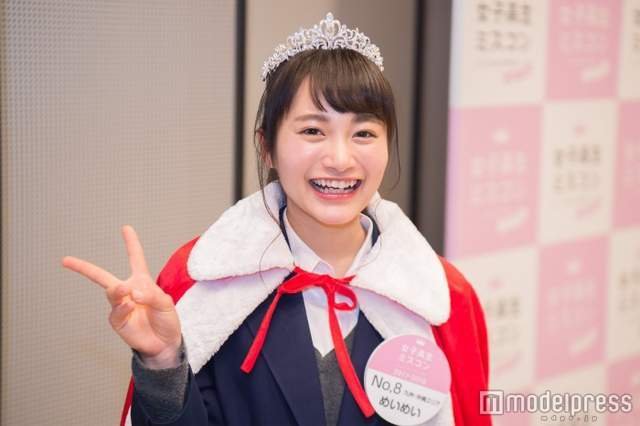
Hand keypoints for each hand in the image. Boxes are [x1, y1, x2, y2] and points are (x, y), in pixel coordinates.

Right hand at [62, 225, 181, 367]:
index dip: (131, 243)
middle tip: (66, 260)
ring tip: (125, 291)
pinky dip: (123, 308)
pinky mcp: (117, 321)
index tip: (126, 228)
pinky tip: (131, 308)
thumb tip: (133, 293)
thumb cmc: (166, 320)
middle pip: (102, 276)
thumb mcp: (166, 304)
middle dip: (83, 268)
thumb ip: (152, 295)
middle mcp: (128, 291)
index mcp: (141, 281)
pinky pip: (116, 311)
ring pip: (111, 293)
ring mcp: (120, 306)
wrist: (165, 343)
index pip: (135, 258)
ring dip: (116, 290)